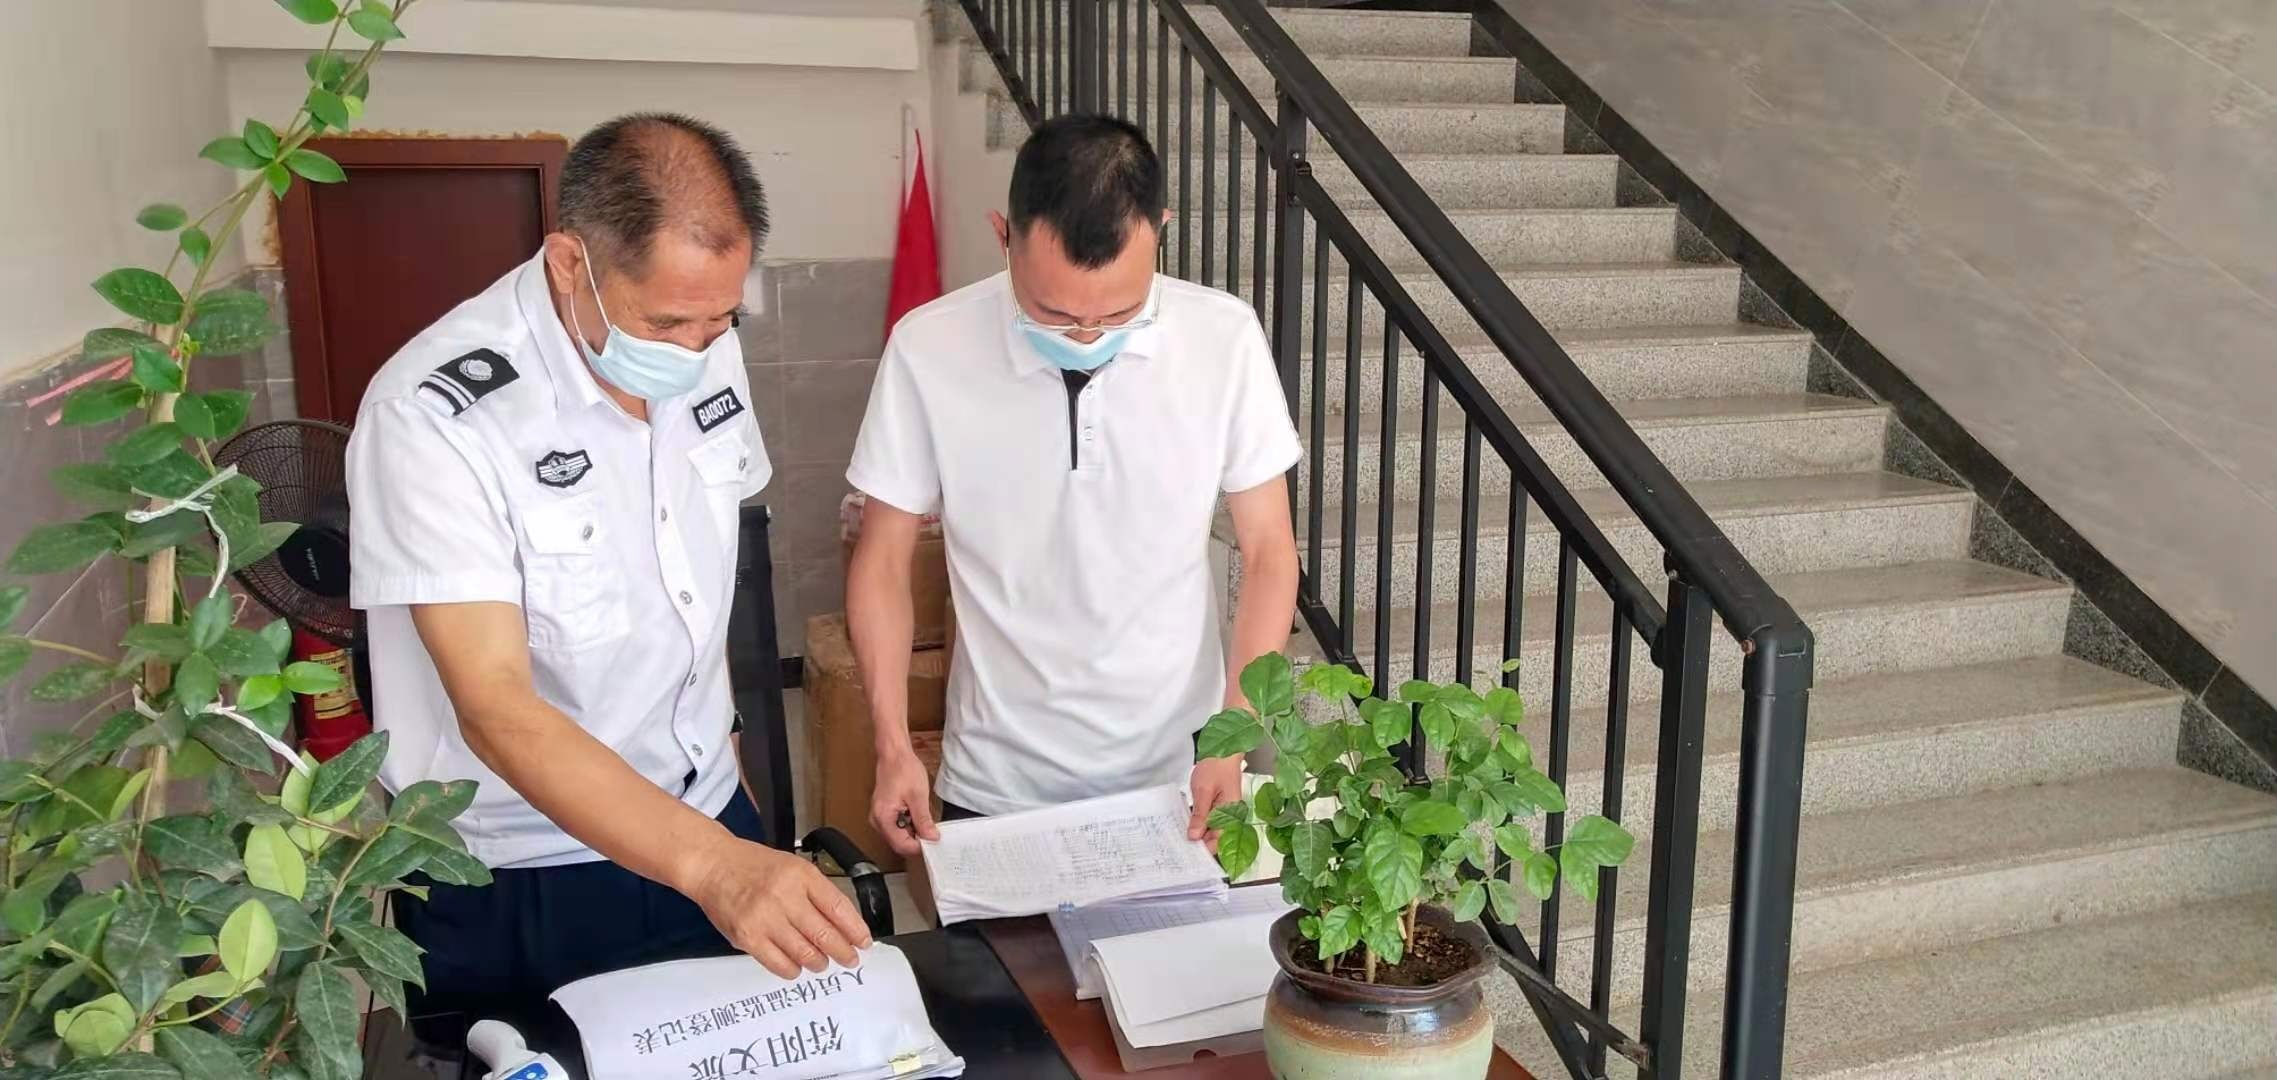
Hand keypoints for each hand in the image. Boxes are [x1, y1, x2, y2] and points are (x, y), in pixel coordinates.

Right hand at [687, 837, 872, 979]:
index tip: (864, 942)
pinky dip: (793, 969)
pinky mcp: (747, 937)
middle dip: (843, 952)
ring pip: (805, 953)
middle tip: (850, 959)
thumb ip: (818, 893)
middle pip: (825, 935)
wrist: (713, 865)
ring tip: (822, 962)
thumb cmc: (754, 866)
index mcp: (802, 875)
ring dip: (819, 962)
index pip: (839, 908)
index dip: (856, 930)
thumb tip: (844, 925)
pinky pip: (779, 964)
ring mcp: (765, 918)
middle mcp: (785, 896)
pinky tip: (797, 966)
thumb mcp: (794, 867)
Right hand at [870, 747, 937, 857]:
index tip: (933, 841)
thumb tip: (931, 837)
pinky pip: (897, 827)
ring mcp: (879, 818)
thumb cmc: (903, 769)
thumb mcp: (918, 796)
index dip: (919, 846)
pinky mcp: (884, 814)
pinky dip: (909, 825)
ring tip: (924, 817)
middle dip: (917, 840)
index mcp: (883, 818)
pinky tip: (916, 813)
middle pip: (899, 843)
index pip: (901, 845)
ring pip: (899, 836)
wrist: (894, 754)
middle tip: (932, 830)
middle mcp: (877, 821)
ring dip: (914, 832)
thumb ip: (923, 820)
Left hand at [1187, 755, 1246, 851]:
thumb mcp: (1204, 791)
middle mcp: (1231, 817)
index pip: (1219, 841)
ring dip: (1197, 833)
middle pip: (1214, 838)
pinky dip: (1198, 822)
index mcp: (1232, 815)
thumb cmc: (1217, 767)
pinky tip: (1185, 823)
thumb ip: (1200, 816)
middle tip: (1178, 847)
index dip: (1203, 850)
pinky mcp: (1218, 807)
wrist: (1222, 750)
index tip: (1187, 853)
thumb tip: (1194, 837)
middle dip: (1198, 843)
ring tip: (1178, 837)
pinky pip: (1208, 820)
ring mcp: (1225, 812)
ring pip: (1210, 830)